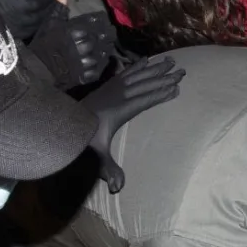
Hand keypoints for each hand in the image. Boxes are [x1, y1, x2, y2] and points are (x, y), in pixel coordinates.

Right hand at [28, 6, 114, 88]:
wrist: (37, 70)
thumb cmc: (43, 44)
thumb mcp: (50, 22)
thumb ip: (59, 5)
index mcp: (77, 30)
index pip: (98, 23)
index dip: (102, 23)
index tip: (103, 24)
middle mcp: (84, 44)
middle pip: (103, 38)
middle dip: (105, 36)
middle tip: (106, 35)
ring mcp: (87, 61)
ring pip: (103, 52)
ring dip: (104, 49)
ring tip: (101, 47)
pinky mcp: (87, 75)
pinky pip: (100, 67)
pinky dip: (100, 64)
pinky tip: (96, 60)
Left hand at [79, 53, 184, 192]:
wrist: (63, 122)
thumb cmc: (83, 138)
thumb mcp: (95, 153)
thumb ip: (108, 168)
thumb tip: (118, 187)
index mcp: (119, 110)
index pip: (144, 100)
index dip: (160, 94)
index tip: (176, 89)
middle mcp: (118, 95)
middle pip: (145, 84)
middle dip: (164, 78)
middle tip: (182, 71)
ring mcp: (113, 88)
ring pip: (138, 75)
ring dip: (155, 68)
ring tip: (170, 60)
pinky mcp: (108, 84)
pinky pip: (126, 71)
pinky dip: (137, 65)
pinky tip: (147, 59)